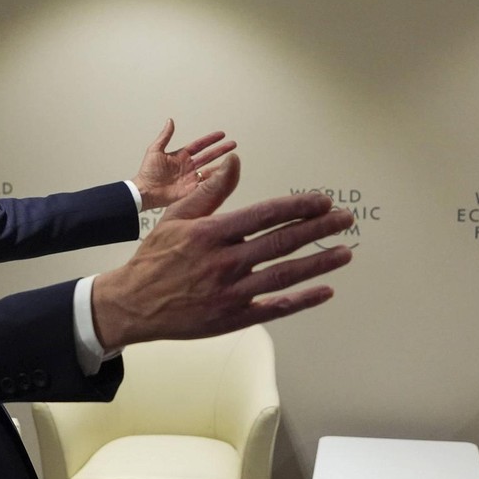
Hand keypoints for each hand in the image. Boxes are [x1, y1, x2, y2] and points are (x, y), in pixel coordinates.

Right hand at [94, 154, 353, 348]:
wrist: (134, 303)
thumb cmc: (156, 257)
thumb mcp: (176, 217)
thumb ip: (211, 191)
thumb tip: (235, 161)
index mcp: (212, 234)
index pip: (265, 215)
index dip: (298, 207)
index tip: (322, 202)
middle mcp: (225, 262)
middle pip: (282, 242)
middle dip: (319, 230)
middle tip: (345, 221)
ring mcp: (231, 293)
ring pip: (285, 275)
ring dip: (319, 262)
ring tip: (345, 252)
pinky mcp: (233, 317)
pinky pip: (275, 308)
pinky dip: (303, 300)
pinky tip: (325, 290)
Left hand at [131, 119, 236, 210]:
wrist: (145, 191)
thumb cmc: (147, 172)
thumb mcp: (155, 150)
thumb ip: (164, 136)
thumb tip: (170, 121)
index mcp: (181, 156)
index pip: (199, 145)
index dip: (210, 140)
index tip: (221, 134)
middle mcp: (188, 166)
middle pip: (208, 156)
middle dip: (221, 150)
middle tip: (233, 144)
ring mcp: (190, 178)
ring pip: (210, 169)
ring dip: (221, 164)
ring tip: (233, 160)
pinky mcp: (191, 189)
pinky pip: (206, 183)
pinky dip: (216, 179)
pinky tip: (225, 175)